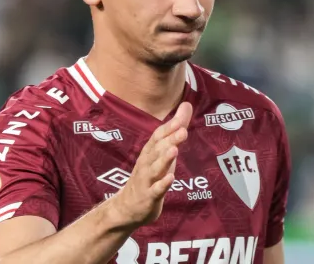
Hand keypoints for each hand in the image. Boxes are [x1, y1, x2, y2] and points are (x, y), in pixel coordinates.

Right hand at [109, 102, 192, 227]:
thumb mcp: (162, 153)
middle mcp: (146, 164)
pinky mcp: (148, 197)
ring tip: (174, 150)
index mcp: (149, 152)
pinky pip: (156, 190)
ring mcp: (146, 180)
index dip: (169, 128)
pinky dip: (162, 184)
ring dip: (164, 159)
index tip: (181, 119)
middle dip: (170, 140)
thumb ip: (175, 131)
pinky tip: (170, 178)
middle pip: (157, 150)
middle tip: (183, 130)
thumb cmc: (149, 176)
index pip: (158, 136)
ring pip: (155, 168)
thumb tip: (187, 105)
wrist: (127, 207)